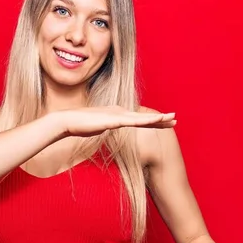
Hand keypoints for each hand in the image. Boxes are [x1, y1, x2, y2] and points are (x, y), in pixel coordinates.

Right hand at [55, 106, 175, 137]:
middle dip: (160, 119)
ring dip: (159, 118)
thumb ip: (103, 128)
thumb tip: (105, 131)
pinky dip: (147, 120)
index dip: (151, 121)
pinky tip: (158, 119)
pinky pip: (134, 121)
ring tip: (173, 119)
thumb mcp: (95, 128)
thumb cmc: (78, 126)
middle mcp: (119, 112)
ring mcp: (117, 115)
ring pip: (142, 117)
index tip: (163, 123)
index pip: (137, 120)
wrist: (67, 121)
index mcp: (116, 114)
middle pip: (143, 117)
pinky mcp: (114, 119)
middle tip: (175, 119)